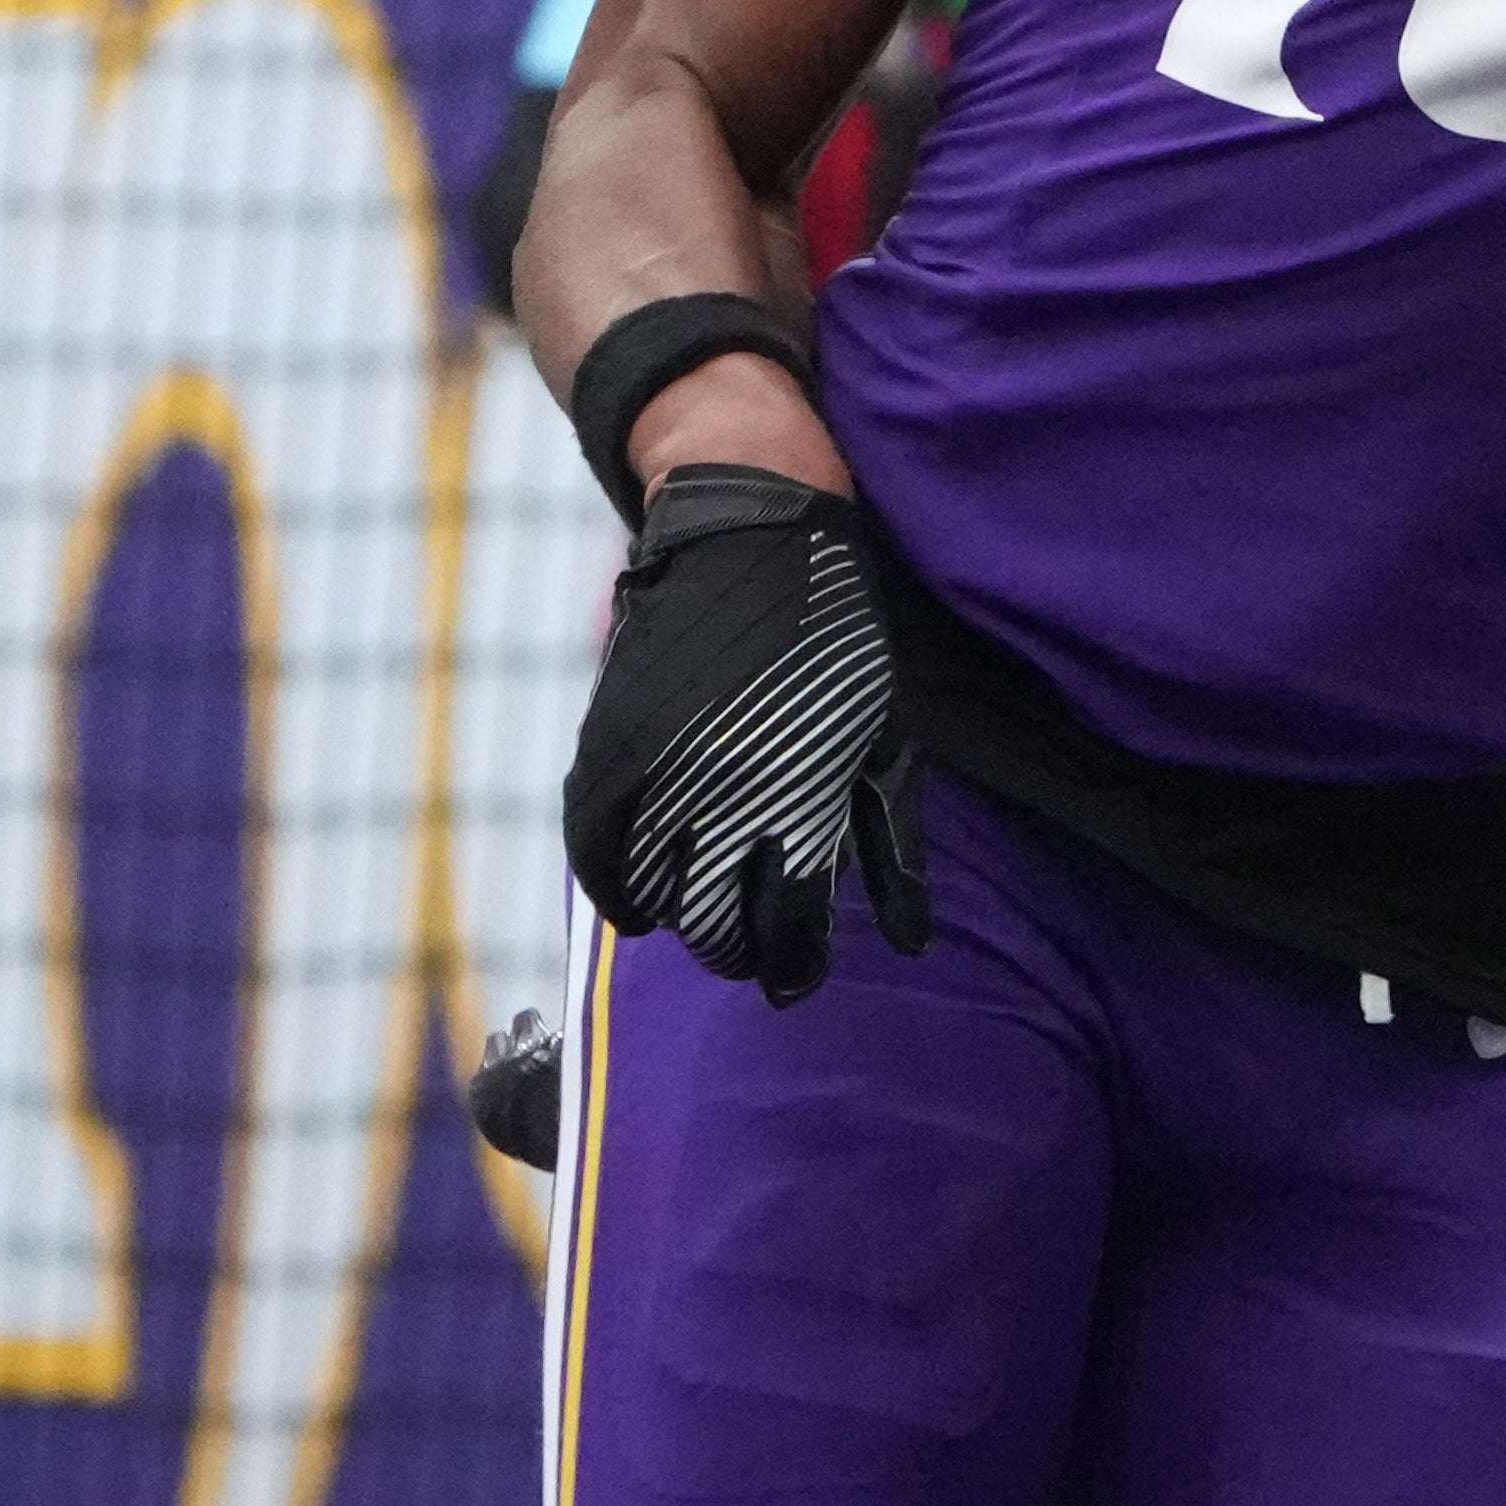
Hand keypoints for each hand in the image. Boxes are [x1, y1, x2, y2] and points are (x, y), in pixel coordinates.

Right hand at [563, 465, 936, 1001]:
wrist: (749, 534)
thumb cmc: (834, 641)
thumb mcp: (883, 739)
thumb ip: (890, 843)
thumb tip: (911, 943)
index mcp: (804, 795)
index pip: (786, 926)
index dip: (790, 964)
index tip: (792, 971)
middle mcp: (728, 791)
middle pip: (714, 925)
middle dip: (735, 948)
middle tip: (746, 942)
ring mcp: (660, 765)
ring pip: (653, 894)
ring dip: (678, 916)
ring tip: (698, 910)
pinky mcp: (612, 738)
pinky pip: (594, 843)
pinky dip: (613, 883)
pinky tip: (637, 898)